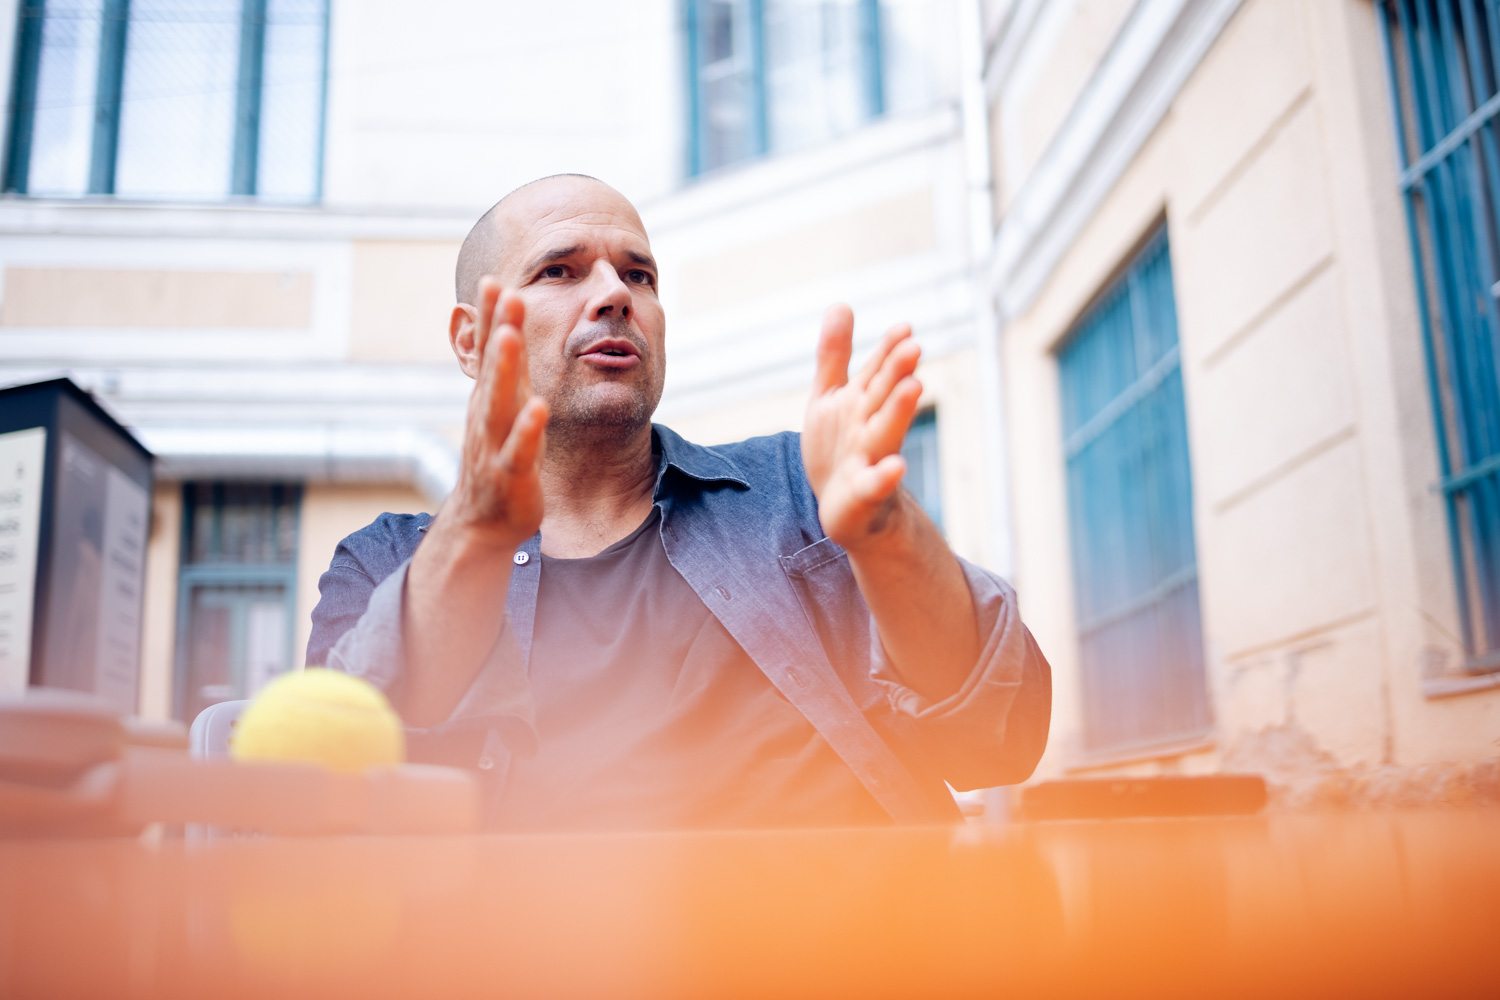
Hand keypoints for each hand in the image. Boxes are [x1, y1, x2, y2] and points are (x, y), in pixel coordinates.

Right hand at [446, 278, 548, 547]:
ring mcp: (496, 443)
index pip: (489, 351)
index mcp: (490, 398)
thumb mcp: (504, 410)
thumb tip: (504, 328)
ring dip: (504, 368)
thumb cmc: (501, 458)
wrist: (485, 521)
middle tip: (506, 290)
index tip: (494, 278)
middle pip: (493, 366)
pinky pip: (519, 448)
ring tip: (510, 335)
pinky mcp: (511, 473)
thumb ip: (506, 372)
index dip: (491, 316)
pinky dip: (527, 428)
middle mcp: (487, 414)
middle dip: (499, 328)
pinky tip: (538, 407)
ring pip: (499, 401)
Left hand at [802, 304, 922, 551]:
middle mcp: (871, 426)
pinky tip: (895, 467)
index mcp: (863, 402)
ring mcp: (870, 458)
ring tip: (914, 386)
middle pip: (885, 394)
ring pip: (886, 431)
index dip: (889, 349)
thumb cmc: (841, 448)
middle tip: (913, 346)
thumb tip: (840, 304)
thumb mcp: (831, 397)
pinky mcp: (863, 492)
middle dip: (897, 370)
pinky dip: (884, 476)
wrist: (846, 509)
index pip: (878, 370)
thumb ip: (835, 354)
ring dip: (899, 410)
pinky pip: (873, 484)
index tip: (904, 327)